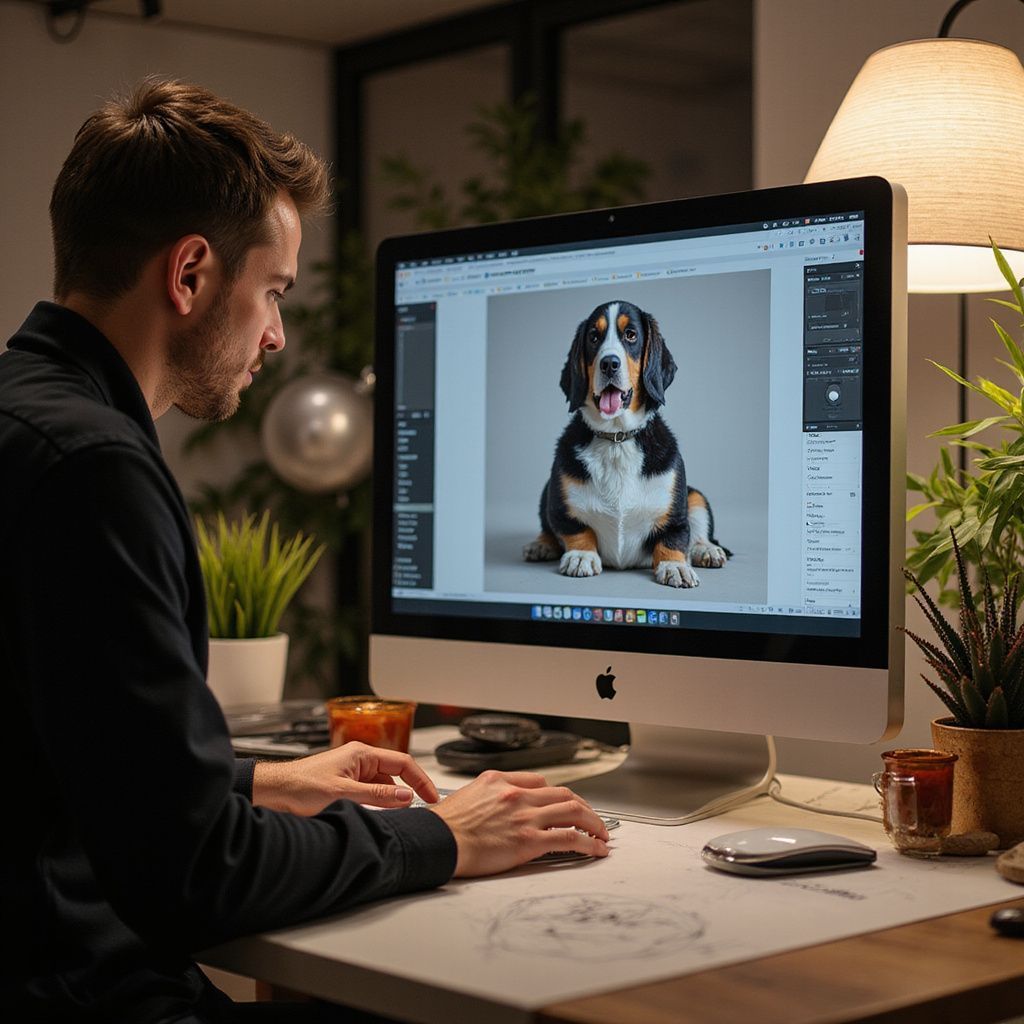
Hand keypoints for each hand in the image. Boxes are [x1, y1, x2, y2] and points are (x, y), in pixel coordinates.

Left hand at [252, 742, 439, 815]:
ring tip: (397, 817)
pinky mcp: (343, 786)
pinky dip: (377, 805)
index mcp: (361, 754)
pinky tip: (376, 817)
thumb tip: (406, 796)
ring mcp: (351, 773)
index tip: (432, 797)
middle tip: (421, 810)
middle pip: (394, 774)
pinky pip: (369, 794)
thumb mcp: (342, 794)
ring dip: (390, 800)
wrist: (272, 793)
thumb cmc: (299, 787)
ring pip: (382, 786)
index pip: (403, 763)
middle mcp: (359, 760)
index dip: (420, 780)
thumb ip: (377, 796)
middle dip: (408, 791)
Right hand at [428, 770, 610, 876]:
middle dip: (583, 806)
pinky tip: (596, 849)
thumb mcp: (467, 795)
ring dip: (594, 822)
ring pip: (574, 810)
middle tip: (592, 819)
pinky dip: (589, 842)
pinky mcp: (530, 840)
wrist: (438, 842)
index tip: (565, 805)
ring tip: (601, 834)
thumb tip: (499, 804)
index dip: (558, 796)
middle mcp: (516, 794)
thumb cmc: (445, 826)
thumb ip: (489, 795)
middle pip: (563, 793)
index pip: (540, 782)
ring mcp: (525, 816)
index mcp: (500, 780)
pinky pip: (570, 837)